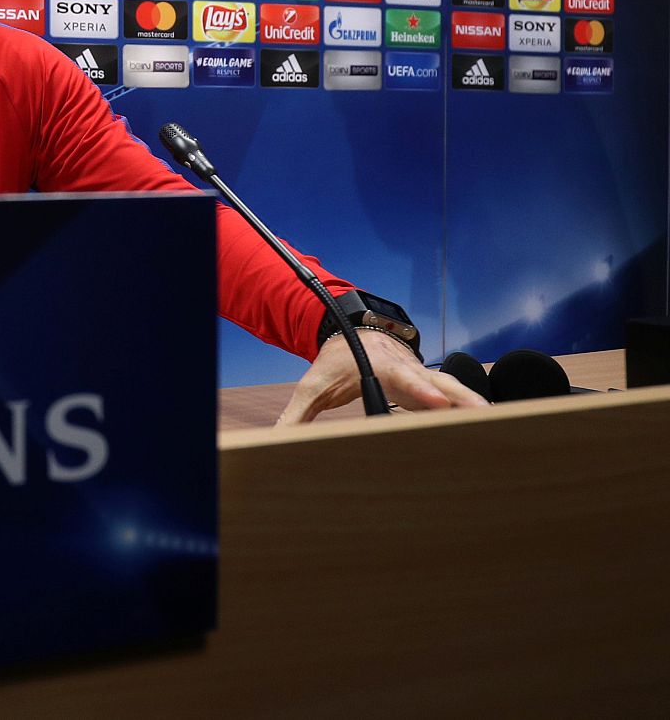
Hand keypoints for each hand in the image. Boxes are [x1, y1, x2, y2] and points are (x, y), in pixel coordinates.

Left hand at [276, 328, 488, 424]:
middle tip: (485, 416)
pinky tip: (491, 431)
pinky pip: (453, 400)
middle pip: (439, 385)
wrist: (353, 336)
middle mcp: (408, 370)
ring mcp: (423, 378)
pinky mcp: (430, 389)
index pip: (403, 379)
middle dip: (461, 400)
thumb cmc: (333, 364)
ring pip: (453, 391)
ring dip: (473, 407)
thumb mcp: (311, 387)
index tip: (436, 403)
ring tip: (500, 427)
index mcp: (380, 366)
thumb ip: (296, 416)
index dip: (420, 392)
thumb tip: (276, 440)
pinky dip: (470, 413)